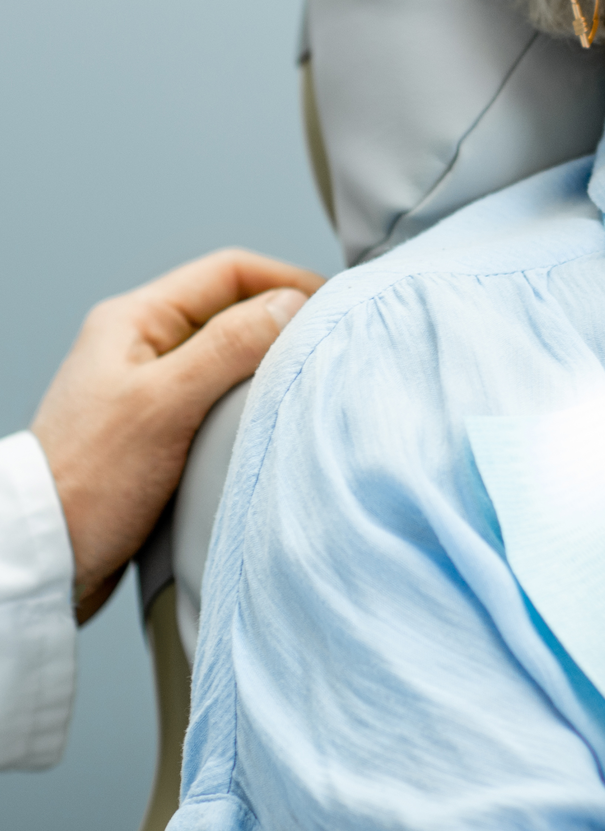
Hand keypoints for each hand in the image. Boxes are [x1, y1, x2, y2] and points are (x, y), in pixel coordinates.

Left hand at [29, 249, 324, 620]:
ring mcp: (148, 385)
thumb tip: (292, 303)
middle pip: (232, 308)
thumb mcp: (165, 404)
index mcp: (135, 320)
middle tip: (325, 346)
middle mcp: (141, 344)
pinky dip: (249, 400)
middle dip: (283, 322)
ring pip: (229, 353)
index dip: (287, 281)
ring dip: (267, 364)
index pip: (230, 271)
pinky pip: (218, 394)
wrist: (46, 559)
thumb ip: (230, 346)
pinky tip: (267, 421)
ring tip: (301, 383)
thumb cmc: (88, 483)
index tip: (332, 306)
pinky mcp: (157, 426)